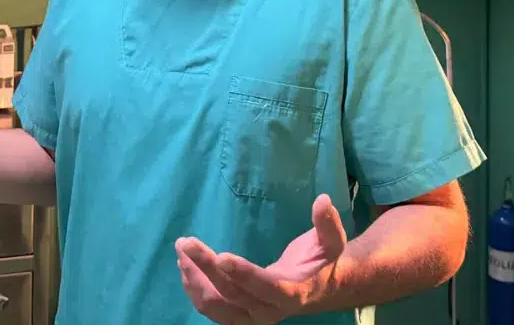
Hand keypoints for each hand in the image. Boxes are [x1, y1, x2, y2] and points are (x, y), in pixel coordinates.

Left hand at [176, 193, 347, 323]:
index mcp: (292, 293)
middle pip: (231, 294)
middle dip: (206, 268)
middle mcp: (268, 311)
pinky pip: (210, 308)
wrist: (316, 290)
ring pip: (215, 305)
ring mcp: (250, 317)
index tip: (221, 255)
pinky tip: (186, 266)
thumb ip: (327, 223)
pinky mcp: (237, 316)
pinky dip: (194, 289)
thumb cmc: (320, 262)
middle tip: (186, 242)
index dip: (243, 273)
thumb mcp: (331, 242)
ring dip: (194, 280)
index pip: (265, 287)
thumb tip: (323, 199)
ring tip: (183, 250)